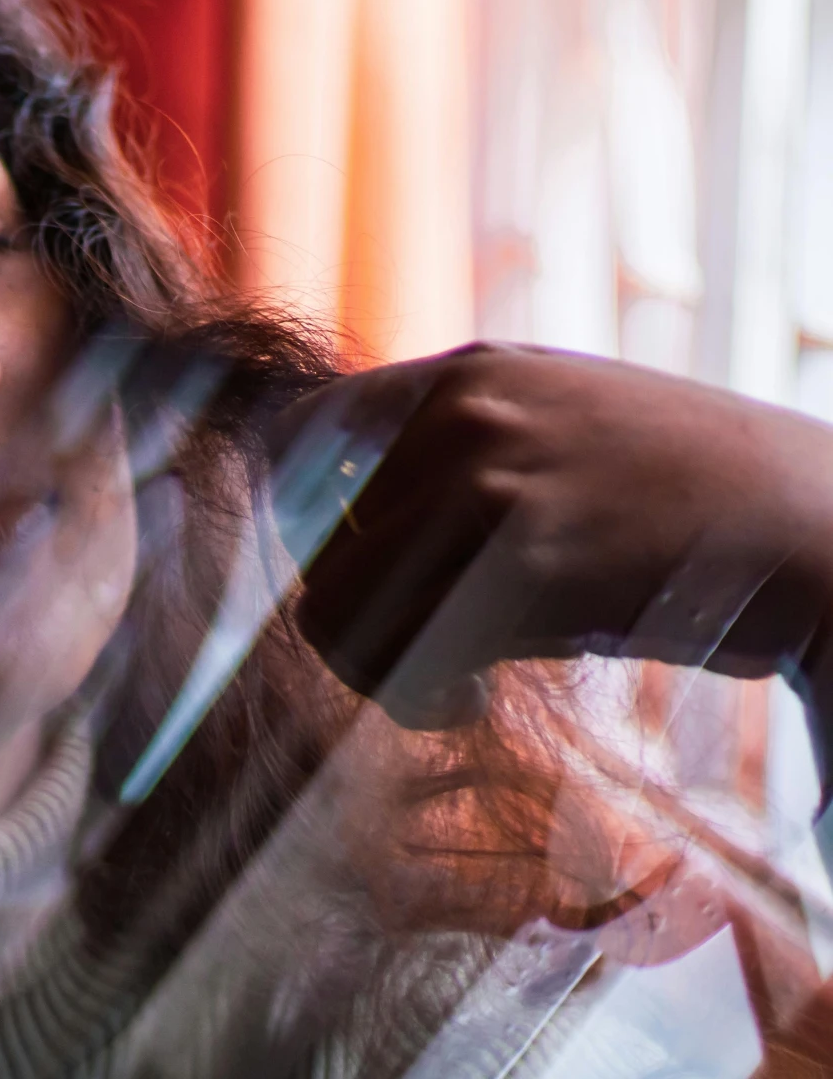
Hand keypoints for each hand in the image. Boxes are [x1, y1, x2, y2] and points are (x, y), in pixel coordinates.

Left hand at [265, 343, 832, 726]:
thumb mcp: (570, 435)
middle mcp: (465, 409)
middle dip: (361, 624)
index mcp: (469, 376)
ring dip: (382, 671)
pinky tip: (472, 702)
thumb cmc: (698, 512)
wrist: (831, 530)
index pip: (298, 440)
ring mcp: (490, 473)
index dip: (307, 532)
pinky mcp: (521, 554)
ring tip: (455, 687)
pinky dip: (419, 699)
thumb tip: (336, 520)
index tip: (366, 590)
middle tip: (436, 661)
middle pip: (316, 548)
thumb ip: (465, 453)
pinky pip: (397, 652)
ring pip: (334, 608)